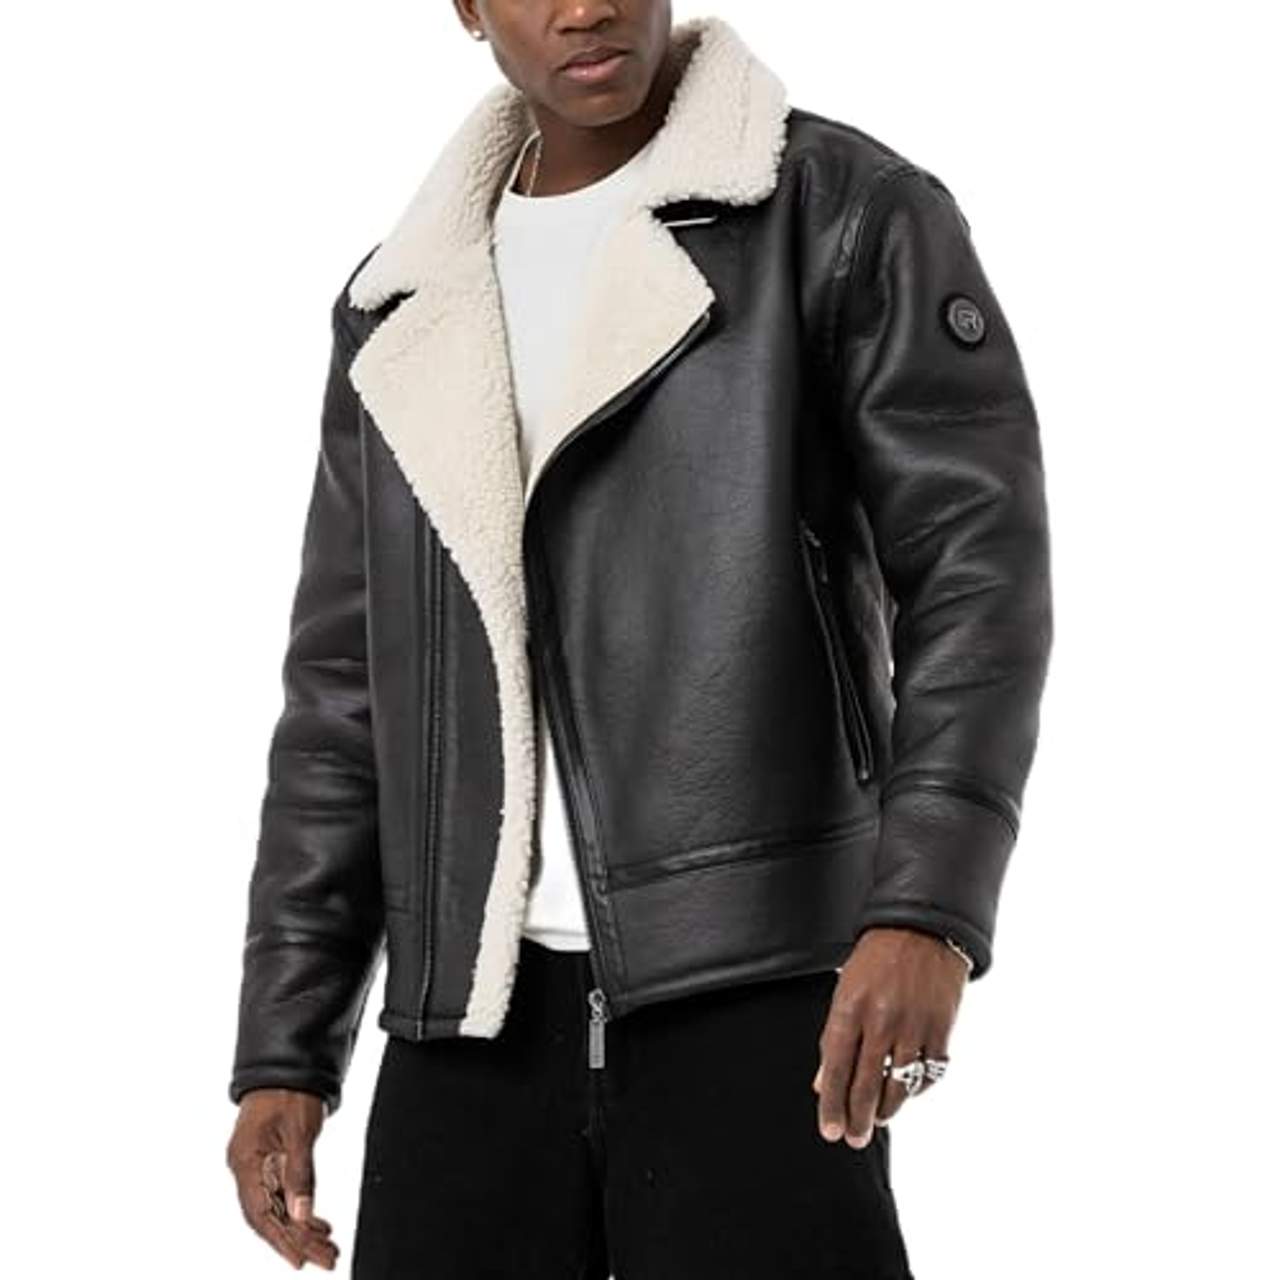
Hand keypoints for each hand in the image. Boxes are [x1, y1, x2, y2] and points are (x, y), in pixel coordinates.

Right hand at [226, 1088, 338, 1269]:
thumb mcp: (299, 1131)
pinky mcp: (269, 1160)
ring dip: (301, 1228)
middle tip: (327, 1258)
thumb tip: (302, 1215)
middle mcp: (246, 1168)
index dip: (281, 1240)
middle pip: (270, 1216)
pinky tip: (317, 1223)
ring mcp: (256, 1165)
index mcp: (245, 1162)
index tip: (301, 1261)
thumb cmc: (288, 1091)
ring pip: (277, 1207)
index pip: (261, 1213)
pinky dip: (300, 1209)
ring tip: (327, 1246)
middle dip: (297, 1241)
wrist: (284, 1065)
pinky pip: (282, 1193)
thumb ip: (300, 1173)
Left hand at [812, 926, 967, 1146]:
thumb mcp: (845, 989)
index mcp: (850, 1007)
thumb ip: (833, 1036)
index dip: (831, 1104)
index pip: (835, 1067)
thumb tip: (822, 1082)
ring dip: (887, 1109)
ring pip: (899, 1085)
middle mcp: (881, 1020)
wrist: (922, 929)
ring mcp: (913, 1026)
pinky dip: (917, 1087)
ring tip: (878, 1120)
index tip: (830, 1130)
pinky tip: (906, 1092)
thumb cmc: (877, 957)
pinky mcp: (941, 1029)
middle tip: (854, 1139)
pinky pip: (929, 1072)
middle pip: (866, 1084)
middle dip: (858, 1118)